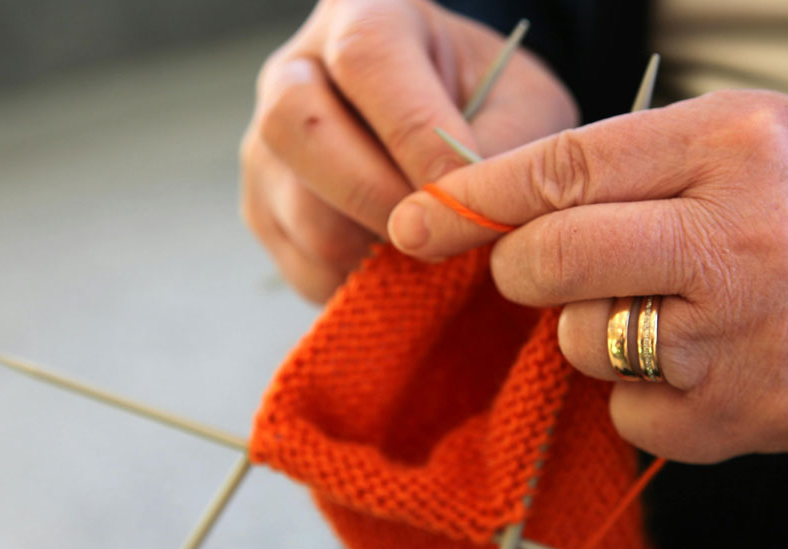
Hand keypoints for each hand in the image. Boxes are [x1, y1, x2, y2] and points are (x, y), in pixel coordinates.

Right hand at [240, 0, 576, 302]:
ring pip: (305, 214)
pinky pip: (306, 267)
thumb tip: (466, 213)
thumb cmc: (489, 105)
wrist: (449, 124)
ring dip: (380, 250)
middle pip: (299, 128)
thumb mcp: (523, 104)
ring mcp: (266, 147)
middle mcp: (293, 72)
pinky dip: (365, 282)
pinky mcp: (265, 213)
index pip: (368, 61)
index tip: (463, 187)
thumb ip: (508, 146)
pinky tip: (407, 262)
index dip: (417, 133)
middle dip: (382, 196)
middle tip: (446, 231)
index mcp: (364, 15)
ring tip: (437, 247)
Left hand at [387, 89, 787, 462]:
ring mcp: (749, 337)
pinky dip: (647, 392)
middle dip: (523, 269)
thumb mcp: (753, 135)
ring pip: (583, 344)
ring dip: (597, 330)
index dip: (474, 199)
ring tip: (672, 307)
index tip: (421, 221)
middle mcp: (740, 239)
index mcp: (733, 145)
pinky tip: (707, 360)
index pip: (562, 168)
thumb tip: (507, 211)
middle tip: (542, 268)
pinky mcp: (757, 417)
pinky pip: (633, 412)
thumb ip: (633, 162)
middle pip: (553, 261)